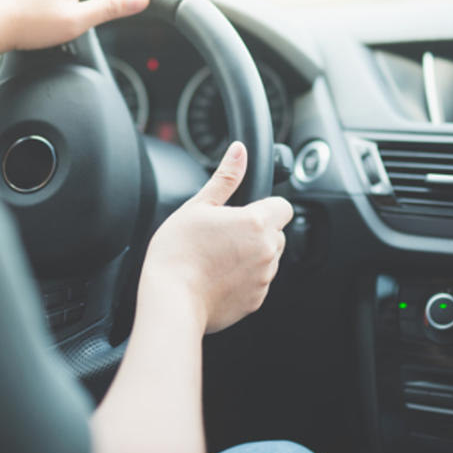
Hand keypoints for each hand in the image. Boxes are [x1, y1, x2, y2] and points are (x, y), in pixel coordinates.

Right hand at [139, 142, 293, 333]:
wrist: (170, 299)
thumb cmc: (178, 252)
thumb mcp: (198, 205)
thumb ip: (225, 177)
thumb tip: (239, 151)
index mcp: (257, 222)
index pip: (282, 206)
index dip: (264, 206)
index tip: (243, 212)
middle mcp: (267, 251)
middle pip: (275, 233)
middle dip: (257, 231)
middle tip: (223, 234)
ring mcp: (263, 278)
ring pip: (267, 258)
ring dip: (251, 255)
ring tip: (217, 256)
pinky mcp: (255, 301)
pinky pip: (257, 282)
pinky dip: (244, 278)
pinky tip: (217, 276)